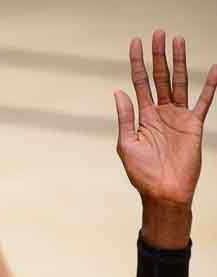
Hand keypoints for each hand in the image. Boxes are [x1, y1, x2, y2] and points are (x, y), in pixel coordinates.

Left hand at [115, 32, 215, 209]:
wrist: (164, 193)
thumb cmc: (142, 174)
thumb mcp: (127, 145)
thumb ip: (125, 118)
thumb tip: (118, 92)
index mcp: (143, 117)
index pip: (139, 83)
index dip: (137, 63)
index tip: (135, 42)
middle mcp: (161, 113)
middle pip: (160, 77)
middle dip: (158, 55)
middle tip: (158, 33)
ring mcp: (178, 117)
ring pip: (179, 82)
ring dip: (178, 61)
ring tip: (177, 40)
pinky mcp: (194, 125)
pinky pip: (204, 101)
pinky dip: (210, 85)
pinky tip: (215, 68)